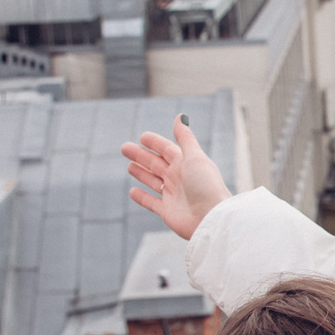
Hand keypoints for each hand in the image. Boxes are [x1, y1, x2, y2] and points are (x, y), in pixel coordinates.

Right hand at [122, 115, 231, 239]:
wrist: (210, 218)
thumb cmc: (205, 185)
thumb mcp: (194, 157)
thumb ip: (185, 138)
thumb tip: (180, 116)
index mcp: (186, 163)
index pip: (167, 149)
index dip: (155, 142)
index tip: (142, 136)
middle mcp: (179, 178)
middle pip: (156, 163)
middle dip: (141, 155)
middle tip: (124, 147)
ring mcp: (173, 195)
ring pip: (153, 181)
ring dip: (141, 173)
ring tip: (129, 166)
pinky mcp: (167, 211)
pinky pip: (151, 202)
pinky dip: (141, 197)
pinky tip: (132, 191)